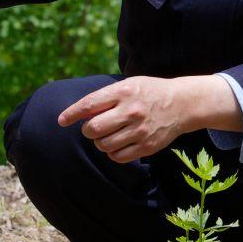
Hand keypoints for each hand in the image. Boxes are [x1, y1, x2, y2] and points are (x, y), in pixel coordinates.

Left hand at [57, 76, 233, 164]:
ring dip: (100, 142)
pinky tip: (118, 143)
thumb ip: (104, 98)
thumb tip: (79, 114)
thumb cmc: (147, 92)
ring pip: (103, 145)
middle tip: (93, 127)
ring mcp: (139, 130)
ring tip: (108, 134)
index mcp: (123, 92)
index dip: (71, 114)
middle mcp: (131, 111)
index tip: (61, 121)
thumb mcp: (127, 85)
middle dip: (87, 130)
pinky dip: (112, 152)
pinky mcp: (147, 146)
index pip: (89, 105)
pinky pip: (117, 157)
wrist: (181, 104)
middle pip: (93, 129)